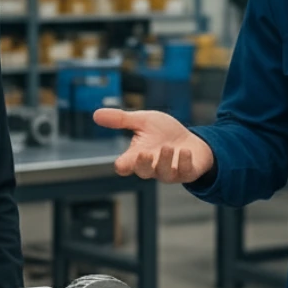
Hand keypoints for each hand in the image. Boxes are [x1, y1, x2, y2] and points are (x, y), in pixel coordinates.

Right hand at [92, 108, 214, 183]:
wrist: (191, 140)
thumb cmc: (164, 133)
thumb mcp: (143, 121)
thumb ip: (121, 120)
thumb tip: (95, 114)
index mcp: (138, 156)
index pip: (125, 166)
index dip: (123, 166)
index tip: (122, 162)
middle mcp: (153, 167)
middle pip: (143, 172)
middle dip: (143, 164)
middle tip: (144, 153)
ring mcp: (171, 171)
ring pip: (164, 173)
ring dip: (165, 160)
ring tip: (168, 147)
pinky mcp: (188, 172)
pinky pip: (185, 172)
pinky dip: (185, 162)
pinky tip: (185, 151)